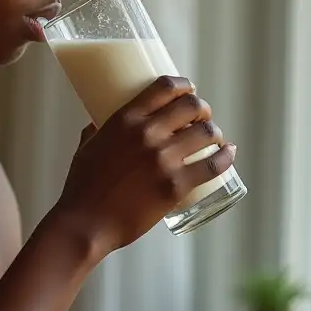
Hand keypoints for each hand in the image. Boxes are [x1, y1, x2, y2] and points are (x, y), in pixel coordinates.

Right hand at [58, 75, 235, 254]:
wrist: (85, 225)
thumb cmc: (82, 189)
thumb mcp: (86, 149)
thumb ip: (95, 132)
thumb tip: (97, 123)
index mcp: (125, 120)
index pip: (165, 87)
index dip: (184, 85)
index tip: (188, 91)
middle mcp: (147, 134)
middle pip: (191, 106)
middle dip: (202, 109)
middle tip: (202, 118)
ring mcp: (163, 160)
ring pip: (206, 132)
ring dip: (214, 132)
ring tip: (214, 139)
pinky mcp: (175, 186)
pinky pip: (212, 165)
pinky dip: (225, 157)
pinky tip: (228, 153)